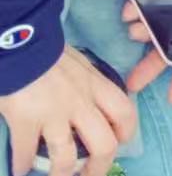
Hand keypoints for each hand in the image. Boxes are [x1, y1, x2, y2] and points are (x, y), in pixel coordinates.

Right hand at [0, 44, 136, 175]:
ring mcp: (54, 114)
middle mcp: (80, 101)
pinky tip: (19, 169)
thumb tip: (86, 102)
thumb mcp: (77, 61)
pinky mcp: (26, 121)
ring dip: (61, 175)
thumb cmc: (48, 48)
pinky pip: (26, 154)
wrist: (22, 37)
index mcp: (95, 84)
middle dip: (99, 167)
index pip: (125, 111)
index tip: (119, 143)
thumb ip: (84, 82)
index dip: (126, 133)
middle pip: (104, 144)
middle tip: (90, 175)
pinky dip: (21, 165)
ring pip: (66, 158)